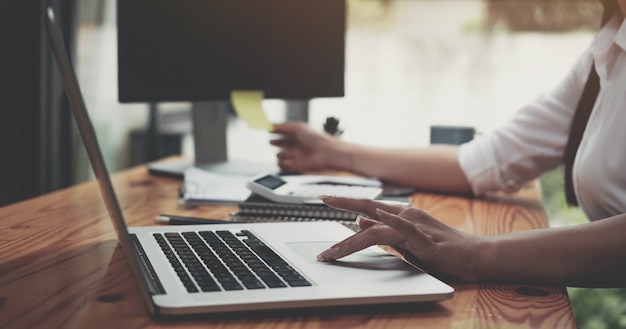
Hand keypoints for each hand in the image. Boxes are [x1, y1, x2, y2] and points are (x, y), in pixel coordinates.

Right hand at [270, 122, 340, 172]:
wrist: (326, 154)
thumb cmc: (317, 139)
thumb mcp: (298, 128)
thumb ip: (284, 126)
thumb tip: (272, 125)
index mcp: (298, 134)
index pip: (283, 131)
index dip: (275, 130)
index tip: (268, 129)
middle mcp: (297, 144)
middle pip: (281, 143)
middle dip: (275, 142)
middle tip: (271, 141)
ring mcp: (296, 155)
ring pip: (281, 155)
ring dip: (279, 155)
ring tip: (281, 153)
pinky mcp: (297, 166)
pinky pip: (284, 165)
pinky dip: (282, 163)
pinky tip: (285, 161)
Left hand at [316, 196, 488, 281]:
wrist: (477, 255)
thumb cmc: (444, 249)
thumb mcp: (407, 240)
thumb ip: (385, 230)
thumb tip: (360, 221)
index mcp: (403, 215)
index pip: (369, 206)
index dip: (347, 201)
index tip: (326, 197)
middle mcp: (408, 216)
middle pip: (369, 209)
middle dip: (343, 204)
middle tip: (322, 198)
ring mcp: (418, 227)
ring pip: (378, 228)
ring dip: (352, 240)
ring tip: (333, 251)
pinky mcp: (427, 242)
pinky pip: (407, 231)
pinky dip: (392, 225)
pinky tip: (376, 220)